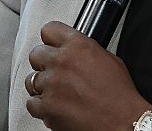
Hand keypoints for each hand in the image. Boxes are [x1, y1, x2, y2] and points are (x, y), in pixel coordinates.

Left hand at [25, 21, 151, 129]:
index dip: (52, 38)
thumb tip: (77, 50)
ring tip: (57, 90)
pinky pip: (31, 102)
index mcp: (78, 46)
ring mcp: (51, 85)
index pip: (50, 30)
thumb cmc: (119, 94)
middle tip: (56, 69)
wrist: (120, 121)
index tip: (53, 43)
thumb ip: (87, 51)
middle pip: (36, 54)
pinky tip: (55, 104)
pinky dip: (41, 104)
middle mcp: (61, 62)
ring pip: (31, 79)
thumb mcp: (110, 60)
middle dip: (45, 61)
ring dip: (42, 84)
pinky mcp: (45, 107)